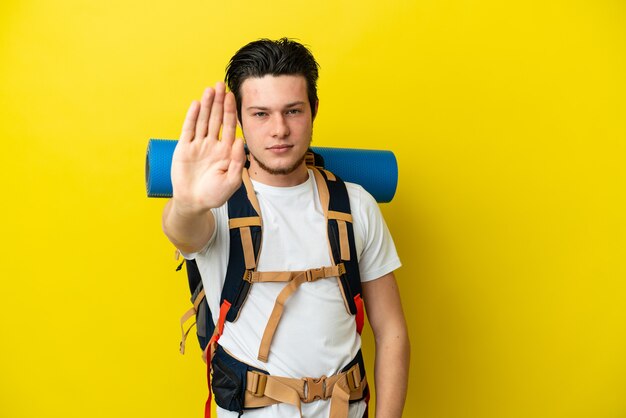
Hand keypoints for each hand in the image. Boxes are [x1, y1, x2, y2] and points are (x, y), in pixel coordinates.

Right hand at [171, 82, 245, 213]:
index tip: (233, 97)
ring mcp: (198, 145)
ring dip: (207, 105)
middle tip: (221, 84)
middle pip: (217, 119)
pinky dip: (192, 117)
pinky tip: (196, 104)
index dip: (231, 112)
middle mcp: (212, 145)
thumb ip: (237, 162)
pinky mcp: (184, 148)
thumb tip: (241, 141)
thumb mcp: (231, 181)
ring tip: (210, 89)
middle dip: (219, 102)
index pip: (230, 127)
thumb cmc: (215, 195)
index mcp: (226, 151)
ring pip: (203, 121)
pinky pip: (188, 129)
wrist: (194, 203)